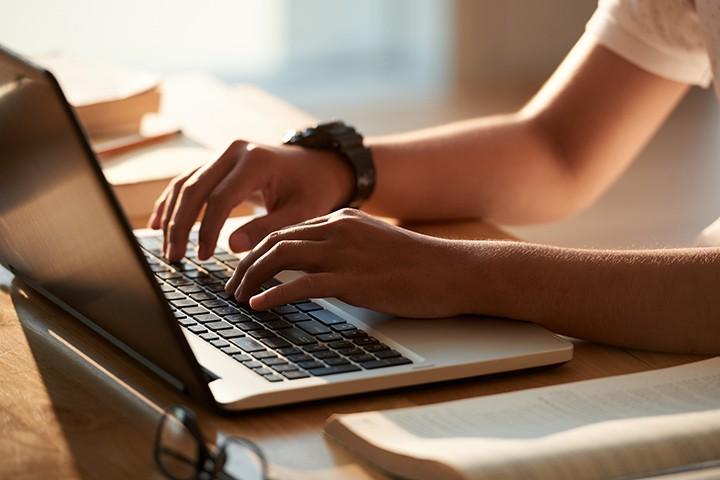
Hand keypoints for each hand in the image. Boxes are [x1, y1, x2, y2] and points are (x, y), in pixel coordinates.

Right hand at [148, 140, 353, 261]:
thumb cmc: (313, 190)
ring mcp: (223, 154)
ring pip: (185, 184)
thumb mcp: (301, 213)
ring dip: (171, 217)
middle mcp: (234, 151)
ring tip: (169, 250)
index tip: (203, 256)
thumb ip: (268, 228)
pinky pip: (187, 181)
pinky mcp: (218, 163)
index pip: (220, 198)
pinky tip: (157, 224)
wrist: (319, 166)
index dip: (208, 229)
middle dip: (180, 225)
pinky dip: (171, 202)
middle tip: (175, 257)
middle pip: (194, 188)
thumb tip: (230, 247)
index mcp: (255, 161)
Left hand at [224, 209, 479, 317]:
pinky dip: (275, 295)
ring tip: (238, 297)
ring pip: (281, 258)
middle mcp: (338, 229)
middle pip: (276, 241)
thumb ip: (343, 250)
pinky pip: (301, 285)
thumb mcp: (374, 246)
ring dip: (252, 278)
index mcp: (342, 219)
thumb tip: (314, 270)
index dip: (258, 251)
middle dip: (246, 265)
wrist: (453, 271)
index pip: (287, 231)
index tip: (244, 270)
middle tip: (232, 287)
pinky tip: (259, 306)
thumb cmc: (418, 264)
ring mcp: (345, 253)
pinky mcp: (353, 279)